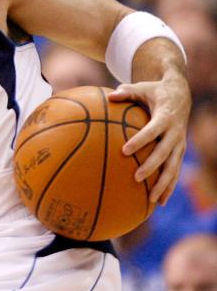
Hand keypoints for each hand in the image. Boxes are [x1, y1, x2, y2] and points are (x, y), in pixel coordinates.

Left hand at [108, 73, 190, 204]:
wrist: (180, 95)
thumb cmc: (154, 92)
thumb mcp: (142, 88)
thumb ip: (126, 92)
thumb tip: (109, 96)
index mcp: (165, 117)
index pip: (152, 131)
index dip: (140, 140)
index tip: (125, 150)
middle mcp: (175, 133)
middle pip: (165, 153)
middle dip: (152, 167)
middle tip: (135, 178)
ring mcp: (179, 144)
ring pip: (174, 167)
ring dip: (164, 184)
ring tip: (151, 200)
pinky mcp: (179, 152)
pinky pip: (175, 171)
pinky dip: (169, 187)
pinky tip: (159, 202)